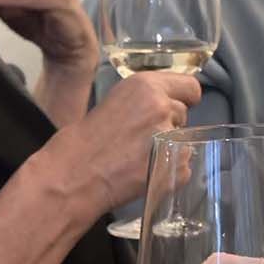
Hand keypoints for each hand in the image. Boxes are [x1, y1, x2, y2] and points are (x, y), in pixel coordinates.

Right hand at [30, 71, 199, 216]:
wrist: (72, 177)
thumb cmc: (81, 142)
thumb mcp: (114, 102)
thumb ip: (142, 100)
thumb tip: (162, 106)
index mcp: (145, 86)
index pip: (191, 87)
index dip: (183, 98)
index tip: (173, 106)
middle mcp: (161, 107)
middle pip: (183, 114)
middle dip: (168, 124)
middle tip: (141, 137)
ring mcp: (169, 139)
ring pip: (184, 141)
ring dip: (168, 148)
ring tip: (139, 158)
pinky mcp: (173, 168)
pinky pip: (183, 166)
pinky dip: (168, 171)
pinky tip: (144, 173)